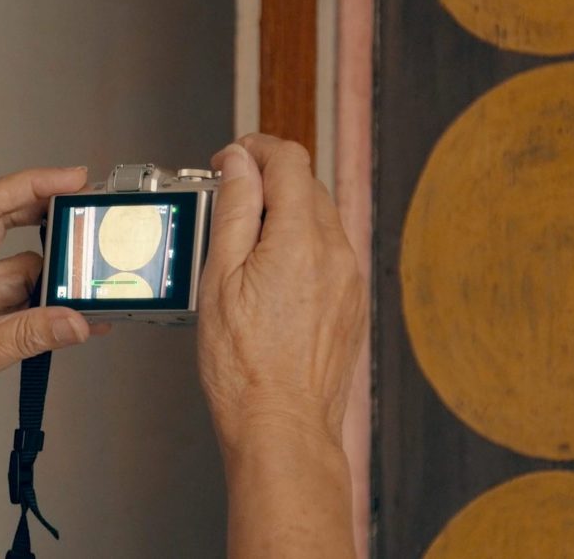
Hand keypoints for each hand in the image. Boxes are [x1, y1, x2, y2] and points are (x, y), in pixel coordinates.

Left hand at [0, 167, 108, 465]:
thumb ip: (25, 337)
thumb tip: (76, 318)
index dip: (31, 184)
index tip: (72, 179)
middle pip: (4, 226)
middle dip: (48, 216)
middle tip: (89, 214)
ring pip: (19, 272)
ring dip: (53, 276)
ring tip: (90, 283)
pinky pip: (20, 308)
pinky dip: (48, 311)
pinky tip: (76, 320)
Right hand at [198, 135, 365, 557]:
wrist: (282, 425)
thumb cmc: (244, 367)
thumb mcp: (221, 278)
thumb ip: (235, 210)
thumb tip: (239, 164)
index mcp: (301, 239)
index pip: (289, 161)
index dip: (256, 148)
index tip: (232, 158)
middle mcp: (336, 253)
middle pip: (308, 186)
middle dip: (269, 179)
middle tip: (231, 197)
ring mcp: (349, 280)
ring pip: (321, 219)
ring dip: (286, 213)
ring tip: (247, 242)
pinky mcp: (352, 303)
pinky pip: (330, 253)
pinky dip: (302, 244)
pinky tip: (272, 274)